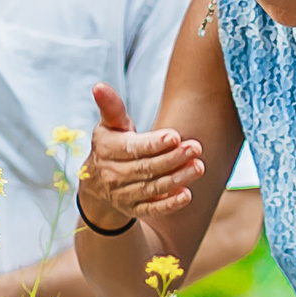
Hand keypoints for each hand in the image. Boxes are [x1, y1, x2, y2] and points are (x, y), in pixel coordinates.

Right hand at [81, 84, 205, 228]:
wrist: (96, 184)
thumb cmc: (111, 144)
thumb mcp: (109, 125)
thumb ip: (111, 107)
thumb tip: (98, 86)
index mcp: (107, 150)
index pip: (132, 148)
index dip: (154, 144)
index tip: (175, 136)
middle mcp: (113, 174)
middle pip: (146, 168)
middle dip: (173, 158)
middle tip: (197, 147)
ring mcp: (122, 195)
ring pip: (152, 188)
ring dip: (177, 179)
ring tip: (198, 167)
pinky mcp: (132, 210)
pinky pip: (152, 209)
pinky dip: (169, 205)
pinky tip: (187, 195)